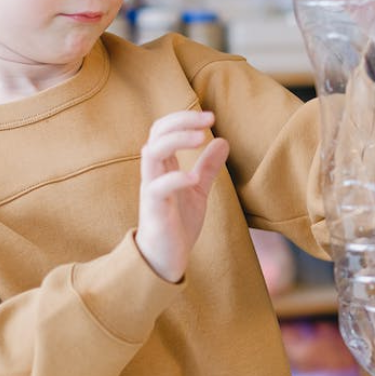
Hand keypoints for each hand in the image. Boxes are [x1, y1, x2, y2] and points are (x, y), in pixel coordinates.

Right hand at [135, 110, 229, 282]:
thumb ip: (207, 167)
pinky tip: (193, 178)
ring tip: (200, 138)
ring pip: (151, 153)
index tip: (211, 116)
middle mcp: (153, 173)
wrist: (164, 259)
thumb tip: (223, 140)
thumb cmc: (177, 223)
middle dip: (180, 121)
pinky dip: (175, 179)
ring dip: (175, 141)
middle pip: (156, 134)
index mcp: (162, 166)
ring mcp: (151, 190)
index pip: (164, 130)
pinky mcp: (153, 210)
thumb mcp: (197, 190)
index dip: (184, 118)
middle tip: (209, 118)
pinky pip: (157, 188)